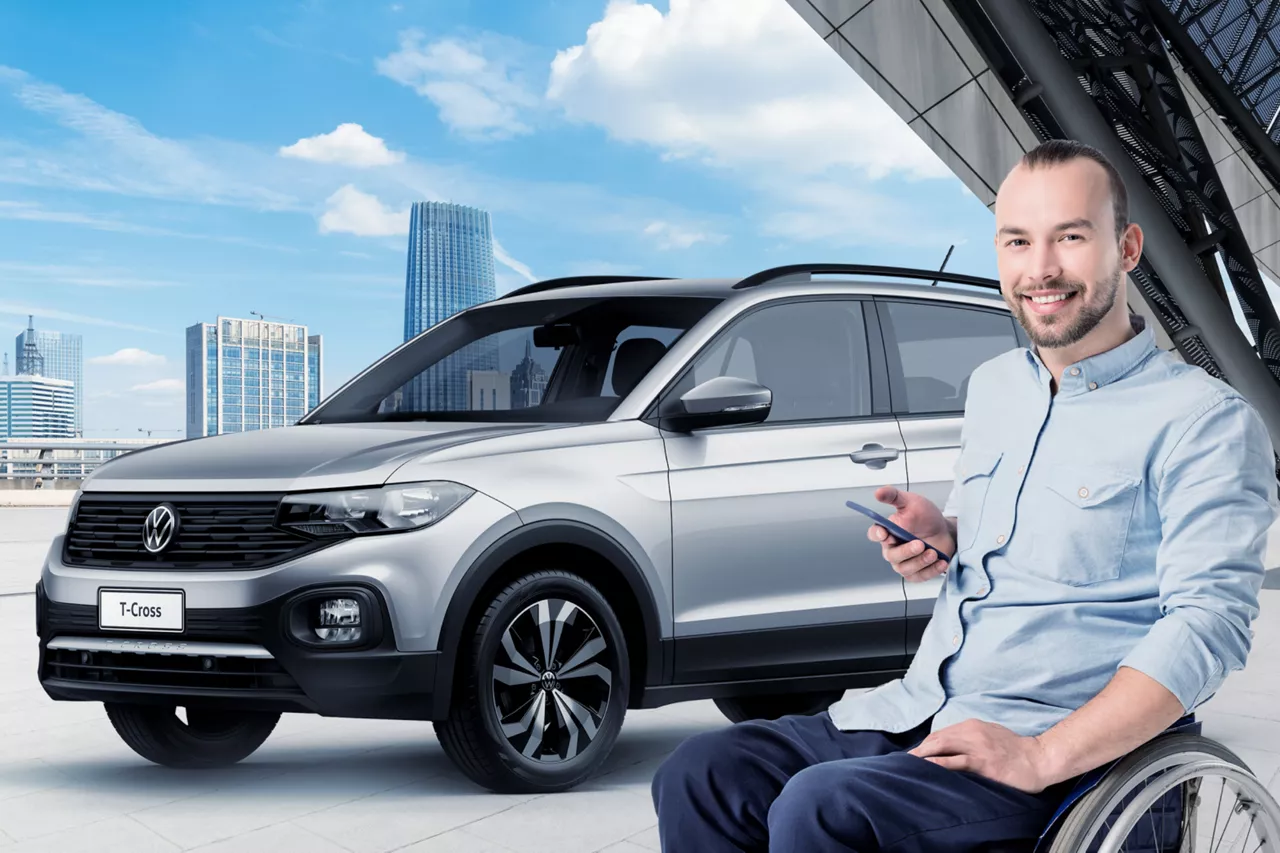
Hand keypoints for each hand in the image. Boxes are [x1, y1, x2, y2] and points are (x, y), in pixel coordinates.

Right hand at [865, 486, 954, 582]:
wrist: (944, 531)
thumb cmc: (925, 517)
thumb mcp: (911, 502)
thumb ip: (893, 496)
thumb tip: (878, 492)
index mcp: (888, 531)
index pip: (875, 534)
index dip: (877, 535)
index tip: (884, 533)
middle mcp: (892, 548)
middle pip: (891, 555)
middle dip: (906, 551)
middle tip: (920, 544)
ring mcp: (904, 562)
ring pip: (904, 569)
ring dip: (919, 561)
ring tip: (933, 552)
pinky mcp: (917, 572)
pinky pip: (919, 576)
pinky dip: (931, 570)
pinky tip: (940, 561)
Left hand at [908, 719, 1053, 793]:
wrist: (1039, 758)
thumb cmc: (1017, 750)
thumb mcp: (991, 735)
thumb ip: (972, 738)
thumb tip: (952, 746)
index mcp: (973, 726)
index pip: (941, 734)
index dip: (925, 745)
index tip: (915, 755)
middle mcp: (972, 733)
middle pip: (937, 739)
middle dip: (919, 750)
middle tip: (905, 762)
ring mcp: (978, 747)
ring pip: (943, 747)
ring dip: (923, 756)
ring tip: (909, 765)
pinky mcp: (984, 762)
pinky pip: (957, 762)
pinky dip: (939, 764)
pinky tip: (928, 768)